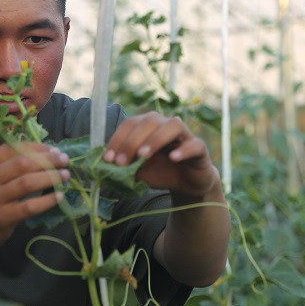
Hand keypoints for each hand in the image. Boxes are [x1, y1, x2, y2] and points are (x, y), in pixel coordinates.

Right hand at [0, 142, 69, 247]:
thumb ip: (6, 161)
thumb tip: (43, 150)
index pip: (13, 148)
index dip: (37, 147)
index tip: (54, 149)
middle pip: (23, 163)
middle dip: (48, 160)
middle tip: (64, 160)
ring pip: (28, 182)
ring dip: (51, 177)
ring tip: (65, 175)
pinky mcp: (2, 218)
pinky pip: (30, 206)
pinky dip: (47, 200)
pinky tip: (58, 195)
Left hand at [103, 112, 218, 198]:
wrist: (186, 184)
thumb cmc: (160, 172)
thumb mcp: (138, 171)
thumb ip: (124, 166)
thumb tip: (104, 168)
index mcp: (148, 126)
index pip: (131, 123)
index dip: (117, 139)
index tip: (108, 159)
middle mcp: (165, 125)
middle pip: (149, 121)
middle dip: (132, 141)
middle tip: (121, 163)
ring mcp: (184, 134)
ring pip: (173, 125)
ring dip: (155, 139)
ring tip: (143, 156)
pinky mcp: (200, 148)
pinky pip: (194, 144)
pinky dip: (183, 150)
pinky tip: (173, 158)